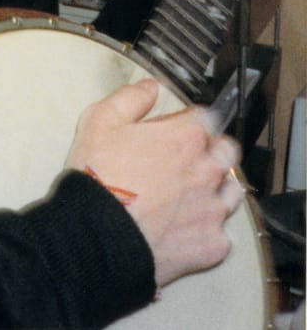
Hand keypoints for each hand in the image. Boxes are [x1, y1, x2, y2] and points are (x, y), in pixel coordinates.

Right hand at [65, 79, 243, 288]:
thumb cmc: (98, 176)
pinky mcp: (213, 244)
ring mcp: (213, 209)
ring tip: (189, 197)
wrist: (98, 236)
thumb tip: (152, 86)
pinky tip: (185, 229)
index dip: (189, 121)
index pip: (206, 117)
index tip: (175, 130)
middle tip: (186, 161)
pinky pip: (221, 233)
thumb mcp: (100, 121)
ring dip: (216, 189)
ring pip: (231, 192)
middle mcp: (207, 170)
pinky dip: (207, 230)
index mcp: (185, 137)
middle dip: (212, 150)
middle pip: (228, 151)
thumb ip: (131, 98)